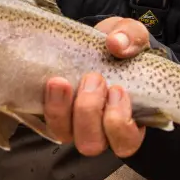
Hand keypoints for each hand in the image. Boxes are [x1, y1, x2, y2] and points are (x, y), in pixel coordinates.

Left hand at [44, 17, 150, 157]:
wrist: (95, 42)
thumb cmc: (120, 47)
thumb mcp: (132, 35)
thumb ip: (132, 37)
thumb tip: (117, 44)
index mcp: (129, 120)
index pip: (126, 143)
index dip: (120, 124)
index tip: (117, 90)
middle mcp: (100, 130)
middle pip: (91, 144)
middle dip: (89, 112)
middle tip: (94, 79)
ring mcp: (74, 124)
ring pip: (64, 135)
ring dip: (62, 110)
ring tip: (65, 81)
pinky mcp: (55, 112)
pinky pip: (47, 120)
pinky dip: (49, 103)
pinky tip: (53, 82)